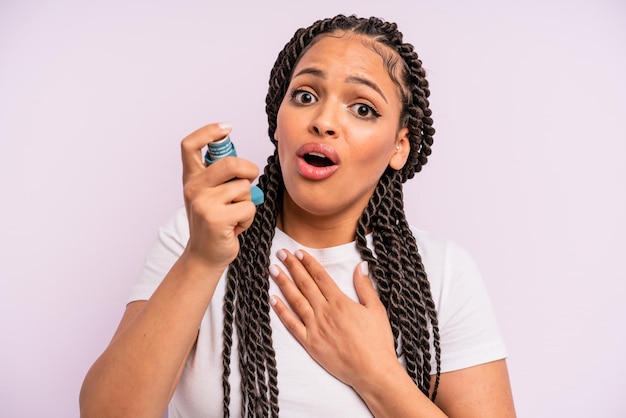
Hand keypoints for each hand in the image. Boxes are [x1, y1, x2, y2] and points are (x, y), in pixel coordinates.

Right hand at [180, 123, 258, 267]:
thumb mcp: (210, 195)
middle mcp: (193, 188)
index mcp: (191, 178)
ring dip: (248, 201)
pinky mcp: (216, 219)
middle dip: (249, 169)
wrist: (204, 255)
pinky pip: (248, 207)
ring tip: (235, 214)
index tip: (226, 128)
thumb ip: (221, 177)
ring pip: (243, 188)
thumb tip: (244, 164)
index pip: (189, 145)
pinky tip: (237, 225)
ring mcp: (203, 203)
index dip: (208, 131)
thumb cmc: (214, 222)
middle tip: (251, 178)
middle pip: (230, 163)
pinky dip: (249, 217)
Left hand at [269, 249, 400, 390]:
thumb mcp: (376, 309)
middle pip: (305, 284)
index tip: (298, 252)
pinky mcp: (311, 344)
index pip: (320, 276)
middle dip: (292, 267)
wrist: (373, 371)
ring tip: (273, 270)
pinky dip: (281, 311)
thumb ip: (365, 287)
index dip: (308, 262)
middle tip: (281, 253)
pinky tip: (273, 300)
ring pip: (296, 301)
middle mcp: (325, 312)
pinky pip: (292, 325)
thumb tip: (360, 265)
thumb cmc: (378, 342)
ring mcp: (316, 328)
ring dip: (283, 284)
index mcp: (340, 302)